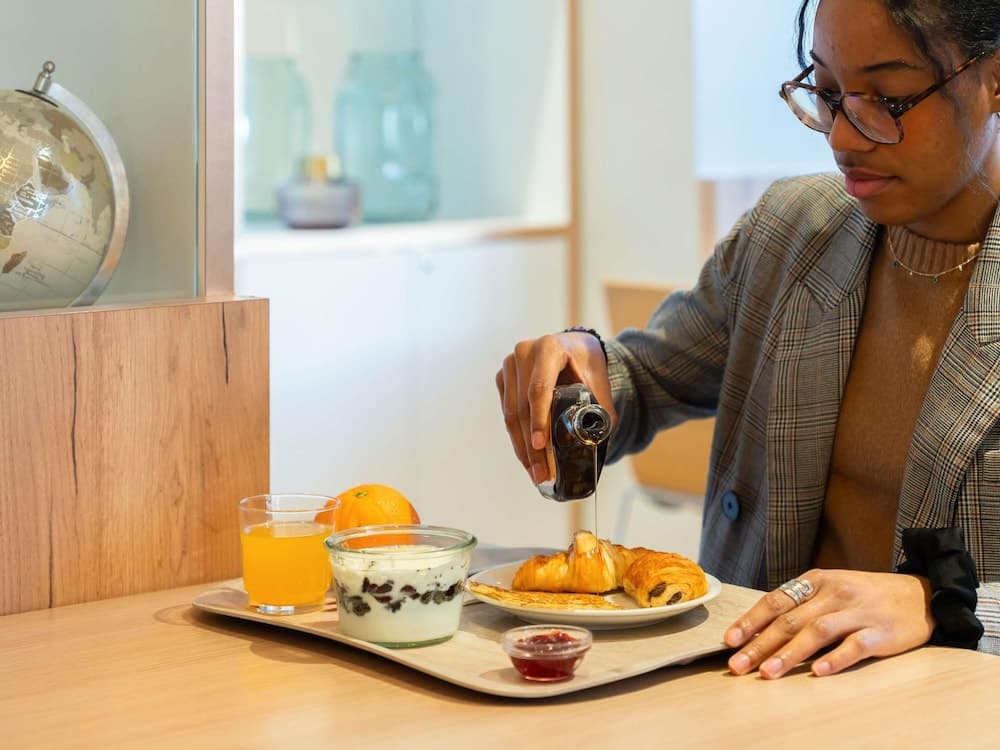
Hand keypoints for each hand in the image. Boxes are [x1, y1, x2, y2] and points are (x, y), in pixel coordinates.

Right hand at [495, 332, 614, 483]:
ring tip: (534, 472)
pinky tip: (527, 457)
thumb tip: (599, 443)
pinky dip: (517, 437)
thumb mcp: (599, 381)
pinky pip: (507, 413)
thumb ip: (601, 409)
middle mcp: (524, 353)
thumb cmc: (587, 364)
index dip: (539, 419)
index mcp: (549, 349)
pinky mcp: (503, 378)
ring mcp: (510, 365)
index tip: (540, 445)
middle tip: (541, 473)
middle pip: (522, 406)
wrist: (574, 347)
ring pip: (511, 413)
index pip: (539, 389)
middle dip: (531, 445)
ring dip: (522, 447)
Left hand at [725, 569, 934, 677]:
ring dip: (789, 654)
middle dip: (760, 644)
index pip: (776, 601)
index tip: (730, 641)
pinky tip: (817, 673)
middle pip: (790, 620)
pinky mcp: (882, 631)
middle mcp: (834, 593)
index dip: (751, 621)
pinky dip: (835, 659)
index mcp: (817, 581)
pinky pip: (855, 646)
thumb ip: (801, 606)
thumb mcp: (831, 590)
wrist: (921, 595)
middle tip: (737, 666)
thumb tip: (761, 631)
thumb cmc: (866, 596)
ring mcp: (858, 612)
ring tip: (768, 673)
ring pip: (817, 631)